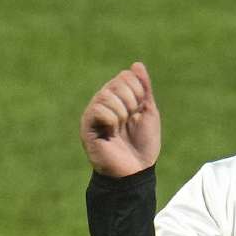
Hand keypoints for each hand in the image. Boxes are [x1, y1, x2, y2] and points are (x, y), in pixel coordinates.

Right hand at [79, 62, 160, 177]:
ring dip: (122, 112)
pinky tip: (111, 132)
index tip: (139, 111)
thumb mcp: (149, 112)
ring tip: (120, 128)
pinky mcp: (86, 126)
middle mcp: (103, 102)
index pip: (126, 76)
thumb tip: (137, 64)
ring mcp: (93, 113)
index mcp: (117, 98)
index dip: (138, 92)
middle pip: (117, 82)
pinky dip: (112, 119)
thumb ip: (144, 89)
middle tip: (130, 120)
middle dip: (132, 101)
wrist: (136, 171)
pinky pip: (99, 109)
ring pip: (107, 94)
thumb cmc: (143, 145)